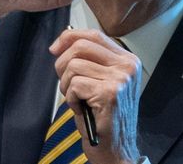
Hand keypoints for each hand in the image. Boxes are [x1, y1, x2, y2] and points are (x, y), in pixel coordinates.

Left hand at [51, 28, 142, 163]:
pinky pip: (75, 84)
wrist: (116, 148)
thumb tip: (62, 42)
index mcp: (127, 59)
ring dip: (66, 85)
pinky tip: (81, 108)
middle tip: (65, 82)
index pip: (94, 35)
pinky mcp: (109, 93)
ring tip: (76, 99)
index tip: (55, 48)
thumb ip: (90, 60)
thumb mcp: (101, 81)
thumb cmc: (104, 116)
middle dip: (62, 63)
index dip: (69, 37)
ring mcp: (120, 78)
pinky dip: (71, 98)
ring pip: (74, 66)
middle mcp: (127, 66)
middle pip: (81, 46)